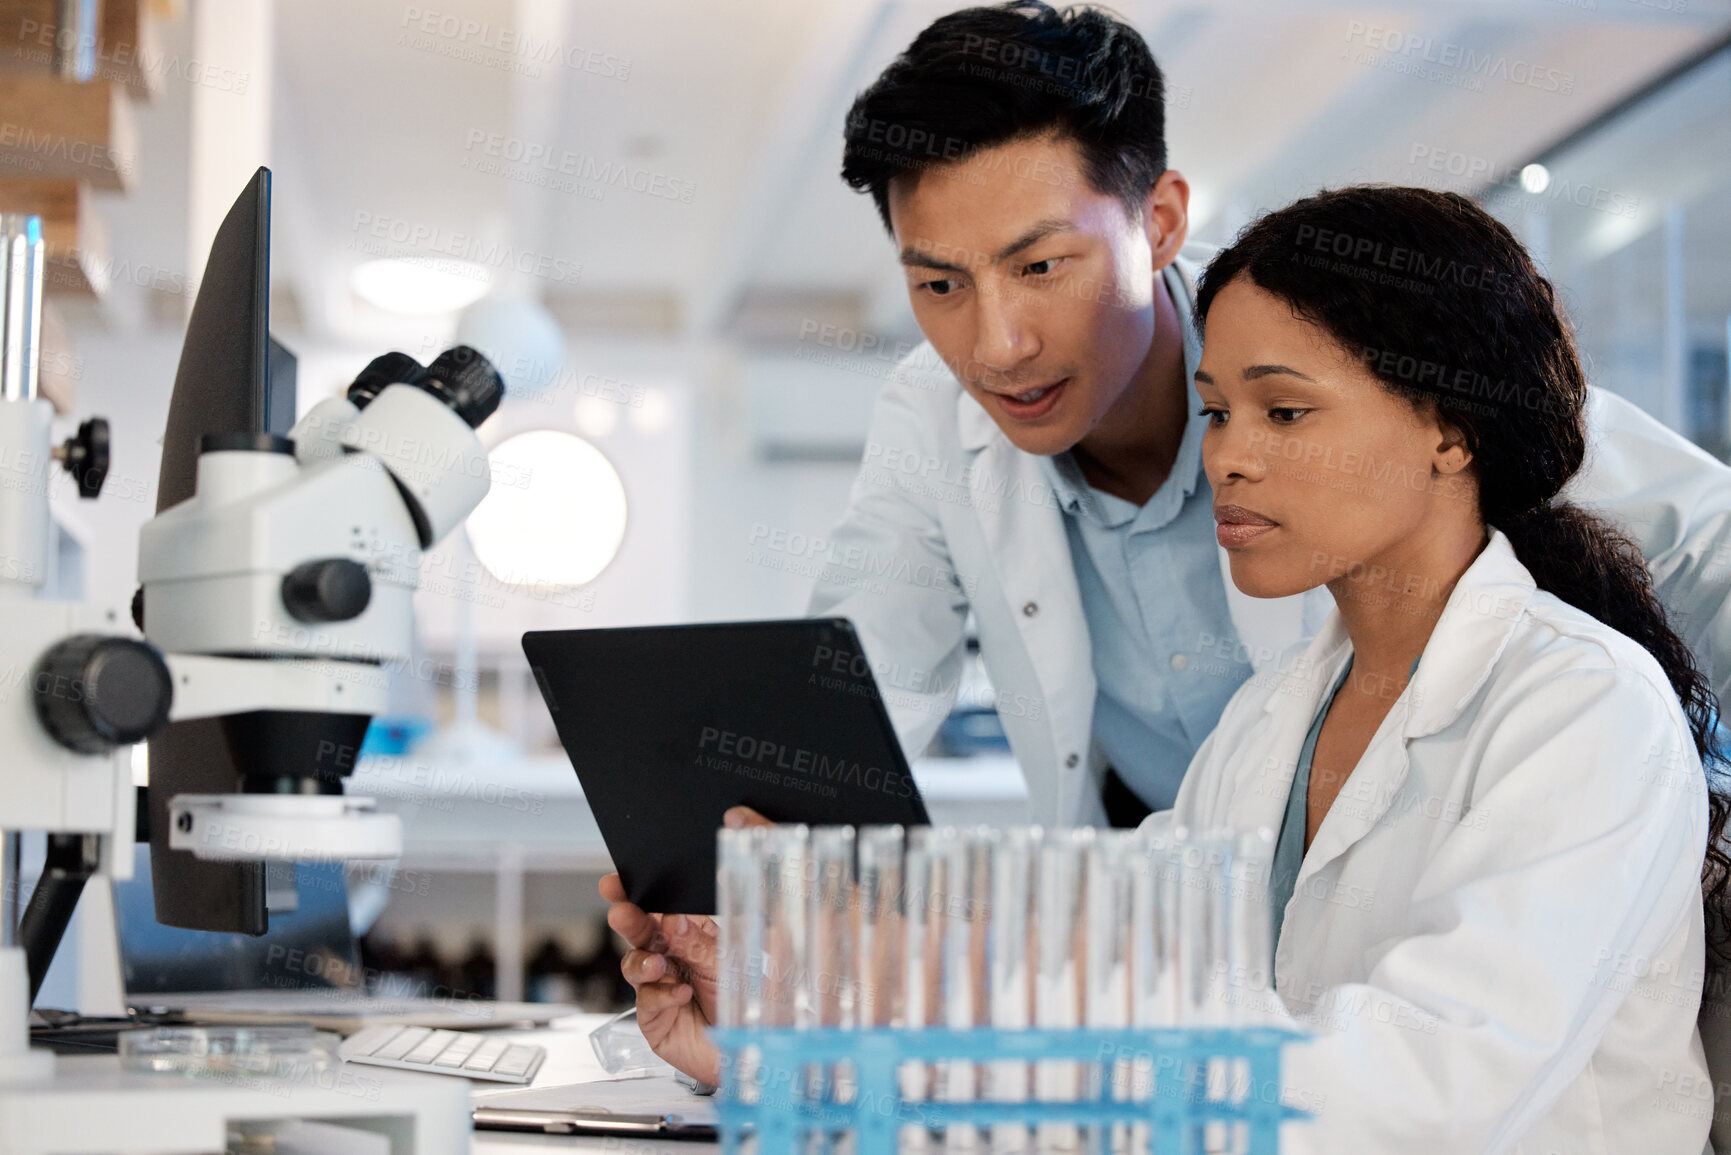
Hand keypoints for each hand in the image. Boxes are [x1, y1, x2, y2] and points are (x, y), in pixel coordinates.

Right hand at [599, 806, 771, 1086]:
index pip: (659, 909)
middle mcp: (673, 960)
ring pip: (634, 966)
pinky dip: (662, 995)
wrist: (761, 1052)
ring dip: (642, 961)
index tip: (617, 879)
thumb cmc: (753, 1003)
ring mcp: (661, 990)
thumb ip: (701, 940)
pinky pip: (646, 1002)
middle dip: (627, 919)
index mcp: (691, 936)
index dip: (637, 894)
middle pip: (639, 933)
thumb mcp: (731, 961)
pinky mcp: (656, 1022)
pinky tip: (682, 993)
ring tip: (658, 965)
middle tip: (621, 911)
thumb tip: (672, 917)